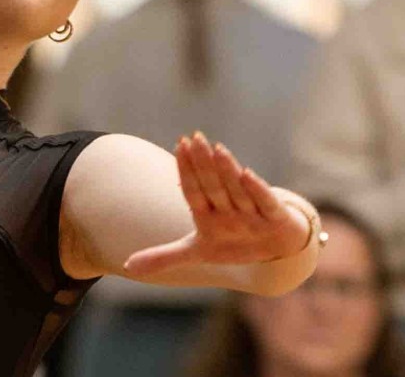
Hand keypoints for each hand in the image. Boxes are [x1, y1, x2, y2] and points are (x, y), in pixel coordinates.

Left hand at [122, 133, 313, 277]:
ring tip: (216, 148)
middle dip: (203, 163)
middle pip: (213, 184)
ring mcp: (252, 212)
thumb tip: (126, 266)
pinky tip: (247, 172)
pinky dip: (257, 189)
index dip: (186, 170)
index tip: (179, 145)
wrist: (278, 247)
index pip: (194, 189)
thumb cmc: (235, 242)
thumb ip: (164, 256)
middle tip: (194, 138)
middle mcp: (229, 209)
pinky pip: (264, 201)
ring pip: (236, 189)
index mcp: (208, 213)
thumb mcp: (198, 252)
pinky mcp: (275, 217)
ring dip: (227, 170)